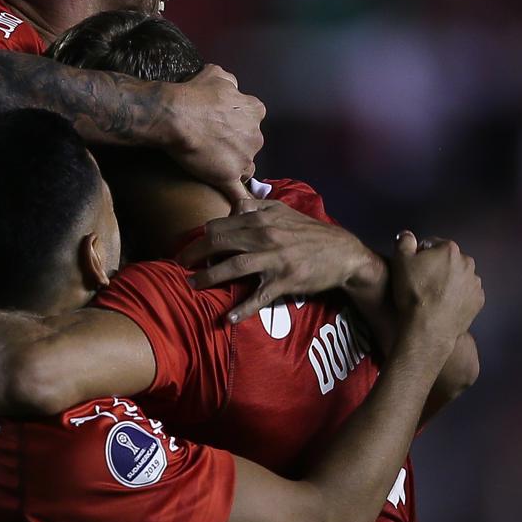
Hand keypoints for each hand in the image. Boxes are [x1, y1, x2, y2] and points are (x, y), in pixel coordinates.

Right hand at [165, 65, 265, 206]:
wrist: (175, 116)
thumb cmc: (194, 93)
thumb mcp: (216, 74)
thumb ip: (229, 81)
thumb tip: (231, 85)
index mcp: (254, 110)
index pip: (253, 121)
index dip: (238, 125)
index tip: (222, 126)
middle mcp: (256, 135)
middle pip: (251, 146)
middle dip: (237, 147)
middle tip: (213, 145)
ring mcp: (244, 158)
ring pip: (246, 168)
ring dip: (234, 169)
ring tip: (213, 168)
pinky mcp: (229, 177)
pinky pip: (240, 195)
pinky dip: (241, 203)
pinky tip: (239, 211)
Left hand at [177, 199, 377, 323]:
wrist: (342, 252)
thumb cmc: (310, 233)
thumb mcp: (284, 210)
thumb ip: (258, 205)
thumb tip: (234, 203)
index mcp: (261, 218)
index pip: (220, 225)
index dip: (200, 236)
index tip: (190, 247)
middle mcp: (264, 235)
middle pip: (219, 243)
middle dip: (194, 254)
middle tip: (179, 265)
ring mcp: (274, 259)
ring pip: (233, 267)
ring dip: (208, 278)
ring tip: (192, 285)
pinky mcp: (285, 281)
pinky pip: (259, 296)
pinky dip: (243, 308)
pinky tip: (228, 318)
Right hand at [389, 233, 483, 344]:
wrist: (428, 328)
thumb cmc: (413, 293)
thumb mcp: (400, 262)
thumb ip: (404, 242)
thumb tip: (407, 235)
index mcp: (449, 249)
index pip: (431, 244)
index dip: (419, 256)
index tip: (413, 270)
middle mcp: (467, 262)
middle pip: (448, 260)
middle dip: (437, 268)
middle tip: (422, 284)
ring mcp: (475, 283)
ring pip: (458, 277)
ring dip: (448, 282)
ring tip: (433, 297)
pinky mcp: (478, 301)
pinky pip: (466, 294)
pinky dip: (457, 297)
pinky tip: (444, 306)